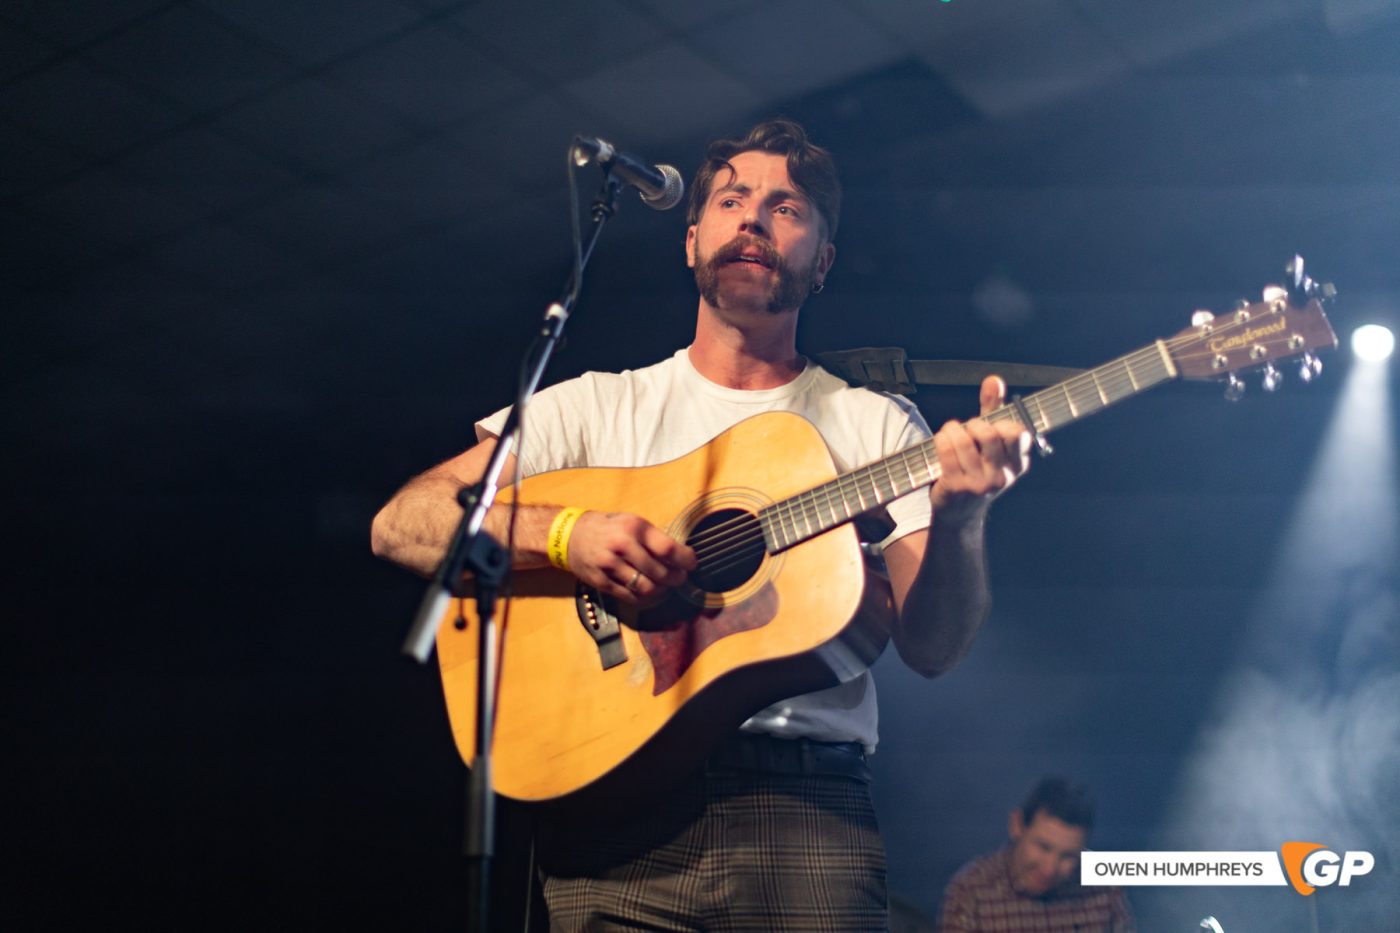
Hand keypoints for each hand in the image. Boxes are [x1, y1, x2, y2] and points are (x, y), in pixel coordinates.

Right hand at [566, 511, 696, 602]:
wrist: (569, 536)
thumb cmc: (606, 528)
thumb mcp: (630, 521)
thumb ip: (652, 537)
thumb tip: (679, 554)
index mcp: (633, 527)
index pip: (668, 548)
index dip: (685, 559)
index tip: (692, 563)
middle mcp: (622, 545)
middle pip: (660, 572)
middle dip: (675, 578)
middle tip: (679, 578)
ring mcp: (610, 565)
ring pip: (646, 587)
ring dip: (661, 590)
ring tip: (664, 586)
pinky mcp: (601, 581)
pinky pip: (630, 596)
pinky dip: (643, 597)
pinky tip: (647, 591)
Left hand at [929, 376, 1031, 526]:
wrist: (959, 513)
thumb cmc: (976, 470)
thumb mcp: (991, 444)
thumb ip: (994, 410)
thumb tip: (994, 379)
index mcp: (1018, 465)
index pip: (1018, 433)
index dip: (1001, 423)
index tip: (991, 425)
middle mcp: (1002, 476)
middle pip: (989, 433)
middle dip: (974, 424)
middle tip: (968, 430)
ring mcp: (980, 483)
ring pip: (965, 439)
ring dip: (953, 429)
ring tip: (951, 433)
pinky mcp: (957, 486)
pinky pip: (947, 449)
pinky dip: (942, 438)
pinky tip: (942, 440)